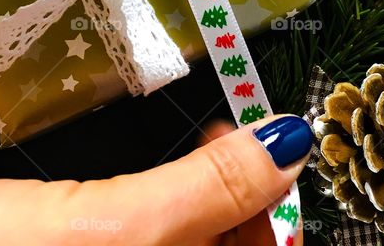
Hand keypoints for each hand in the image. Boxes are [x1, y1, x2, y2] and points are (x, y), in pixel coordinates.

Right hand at [0, 115, 310, 244]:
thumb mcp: (102, 238)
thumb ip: (203, 196)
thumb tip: (281, 148)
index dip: (274, 228)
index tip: (277, 168)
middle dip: (244, 209)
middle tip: (247, 147)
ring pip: (184, 242)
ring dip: (210, 198)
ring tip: (216, 147)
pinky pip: (144, 233)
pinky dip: (170, 200)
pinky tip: (170, 170)